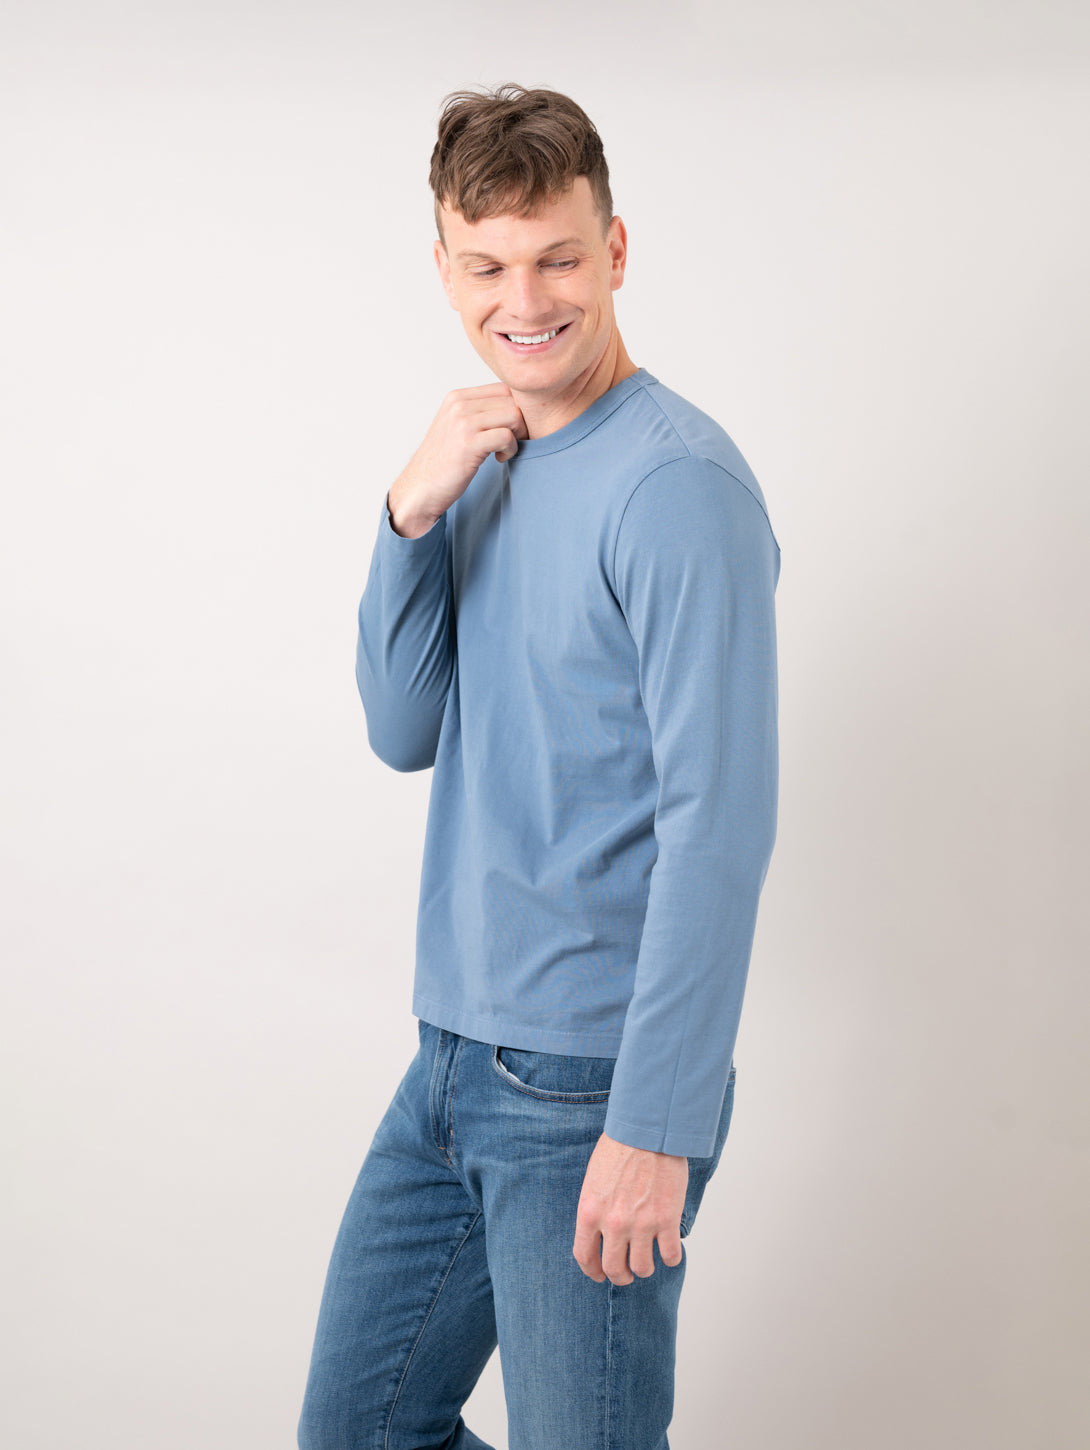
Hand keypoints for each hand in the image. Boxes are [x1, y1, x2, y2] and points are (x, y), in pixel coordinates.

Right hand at [387, 384, 527, 536]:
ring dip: (517, 436)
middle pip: (512, 400)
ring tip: (504, 450)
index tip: (511, 429)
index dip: (517, 408)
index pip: (504, 388)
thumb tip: (516, 405)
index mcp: (457, 397)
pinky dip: (511, 449)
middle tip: (511, 442)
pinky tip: (499, 458)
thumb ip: (479, 412)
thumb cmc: (444, 462)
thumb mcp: (457, 426)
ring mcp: (463, 423)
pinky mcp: (468, 444)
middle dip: (521, 423)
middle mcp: (459, 404)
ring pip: (513, 415)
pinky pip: (507, 437)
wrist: (420, 487)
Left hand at [573, 1133, 687, 1285]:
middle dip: (621, 1277)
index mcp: (590, 1211)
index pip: (584, 1256)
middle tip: (627, 1274)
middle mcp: (614, 1223)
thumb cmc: (619, 1147)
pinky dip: (671, 1257)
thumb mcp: (593, 1179)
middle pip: (614, 1270)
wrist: (647, 1130)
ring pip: (643, 1268)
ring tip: (649, 1258)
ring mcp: (642, 1224)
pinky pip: (670, 1256)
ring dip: (645, 1267)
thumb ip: (595, 1208)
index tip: (599, 1274)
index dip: (592, 1271)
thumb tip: (600, 1232)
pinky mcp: (667, 1220)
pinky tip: (669, 1248)